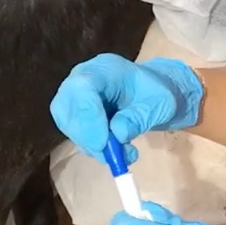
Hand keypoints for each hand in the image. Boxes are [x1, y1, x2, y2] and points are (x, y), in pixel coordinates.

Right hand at [49, 53, 203, 163]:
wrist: (153, 94)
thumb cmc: (157, 94)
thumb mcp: (160, 104)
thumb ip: (140, 117)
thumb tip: (118, 134)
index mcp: (106, 69)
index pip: (82, 87)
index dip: (87, 116)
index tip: (102, 143)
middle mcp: (83, 78)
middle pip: (65, 107)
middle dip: (86, 136)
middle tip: (111, 156)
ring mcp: (75, 96)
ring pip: (68, 124)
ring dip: (92, 146)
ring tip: (123, 154)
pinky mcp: (74, 113)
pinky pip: (74, 133)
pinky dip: (93, 147)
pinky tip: (116, 152)